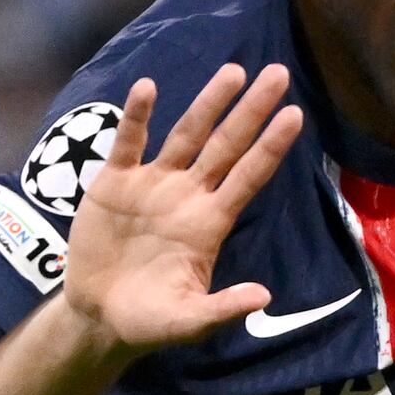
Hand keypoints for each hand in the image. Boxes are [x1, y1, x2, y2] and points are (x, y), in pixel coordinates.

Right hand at [59, 64, 302, 354]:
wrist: (98, 316)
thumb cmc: (149, 321)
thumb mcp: (188, 322)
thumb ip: (222, 309)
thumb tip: (263, 297)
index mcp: (210, 223)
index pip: (249, 176)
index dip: (271, 147)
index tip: (295, 115)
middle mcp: (188, 195)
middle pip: (226, 145)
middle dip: (251, 111)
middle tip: (279, 73)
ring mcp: (152, 184)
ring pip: (185, 135)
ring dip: (208, 104)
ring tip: (233, 72)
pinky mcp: (114, 183)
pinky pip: (128, 143)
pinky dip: (136, 117)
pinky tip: (147, 88)